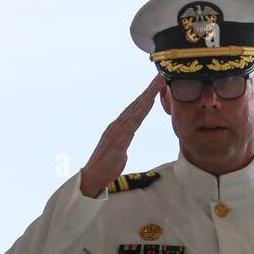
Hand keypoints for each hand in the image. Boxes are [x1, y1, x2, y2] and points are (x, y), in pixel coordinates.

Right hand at [80, 75, 164, 197]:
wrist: (93, 177)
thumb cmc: (107, 165)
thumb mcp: (120, 150)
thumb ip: (125, 139)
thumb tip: (128, 136)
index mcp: (118, 126)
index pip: (135, 107)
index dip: (146, 95)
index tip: (156, 84)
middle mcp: (117, 124)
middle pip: (137, 104)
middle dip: (149, 89)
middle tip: (160, 76)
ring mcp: (117, 131)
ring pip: (136, 110)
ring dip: (148, 96)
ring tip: (158, 84)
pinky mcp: (118, 141)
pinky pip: (133, 124)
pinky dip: (141, 112)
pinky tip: (148, 104)